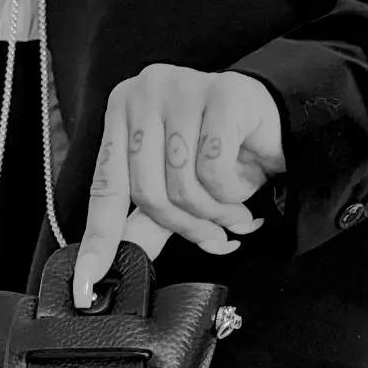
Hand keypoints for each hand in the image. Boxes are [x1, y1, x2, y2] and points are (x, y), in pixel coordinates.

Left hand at [73, 65, 286, 306]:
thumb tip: (115, 258)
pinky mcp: (223, 93)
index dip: (100, 237)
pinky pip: (214, 168)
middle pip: (147, 190)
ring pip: (182, 183)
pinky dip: (231, 192)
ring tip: (232, 211)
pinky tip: (242, 186)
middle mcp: (146, 92)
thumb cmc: (226, 148)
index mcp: (123, 110)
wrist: (279, 118)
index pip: (107, 184)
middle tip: (212, 236)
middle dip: (184, 225)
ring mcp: (183, 88)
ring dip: (213, 213)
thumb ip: (147, 218)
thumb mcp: (180, 184)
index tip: (88, 279)